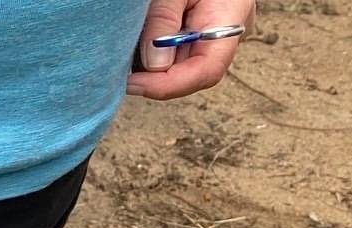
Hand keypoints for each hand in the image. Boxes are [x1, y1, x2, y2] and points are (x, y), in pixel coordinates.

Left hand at [127, 0, 254, 99]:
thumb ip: (164, 20)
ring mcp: (213, 32)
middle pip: (192, 71)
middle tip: (122, 75)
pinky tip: (134, 50)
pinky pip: (177, 51)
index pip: (207, 70)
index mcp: (229, 18)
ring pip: (182, 63)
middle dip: (156, 79)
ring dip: (153, 68)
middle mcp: (225, 32)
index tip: (135, 84)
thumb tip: (154, 67)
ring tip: (125, 62)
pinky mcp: (197, 28)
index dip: (170, 85)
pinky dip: (154, 54)